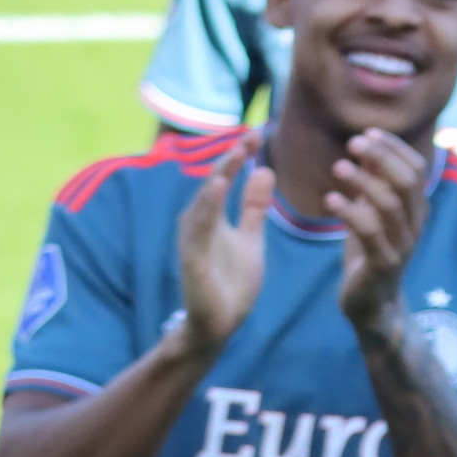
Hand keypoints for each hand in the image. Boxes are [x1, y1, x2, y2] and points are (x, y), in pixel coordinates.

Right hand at [172, 131, 271, 352]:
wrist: (219, 325)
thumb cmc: (231, 281)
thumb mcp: (251, 238)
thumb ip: (253, 206)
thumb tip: (264, 170)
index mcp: (213, 216)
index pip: (227, 177)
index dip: (241, 155)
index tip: (259, 132)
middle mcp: (199, 222)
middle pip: (214, 182)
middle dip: (231, 157)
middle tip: (251, 133)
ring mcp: (193, 239)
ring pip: (205, 201)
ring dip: (219, 176)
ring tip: (235, 153)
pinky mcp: (192, 258)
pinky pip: (200, 229)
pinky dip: (208, 207)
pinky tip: (217, 188)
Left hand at [328, 129, 431, 341]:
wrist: (373, 303)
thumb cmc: (369, 252)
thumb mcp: (371, 213)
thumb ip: (372, 183)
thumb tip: (364, 146)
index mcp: (416, 210)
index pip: (416, 169)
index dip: (394, 148)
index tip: (367, 133)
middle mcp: (415, 225)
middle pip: (408, 182)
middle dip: (382, 157)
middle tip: (353, 143)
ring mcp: (403, 245)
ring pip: (390, 205)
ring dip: (364, 181)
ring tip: (338, 167)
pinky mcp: (385, 264)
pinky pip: (370, 233)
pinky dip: (350, 212)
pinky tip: (330, 199)